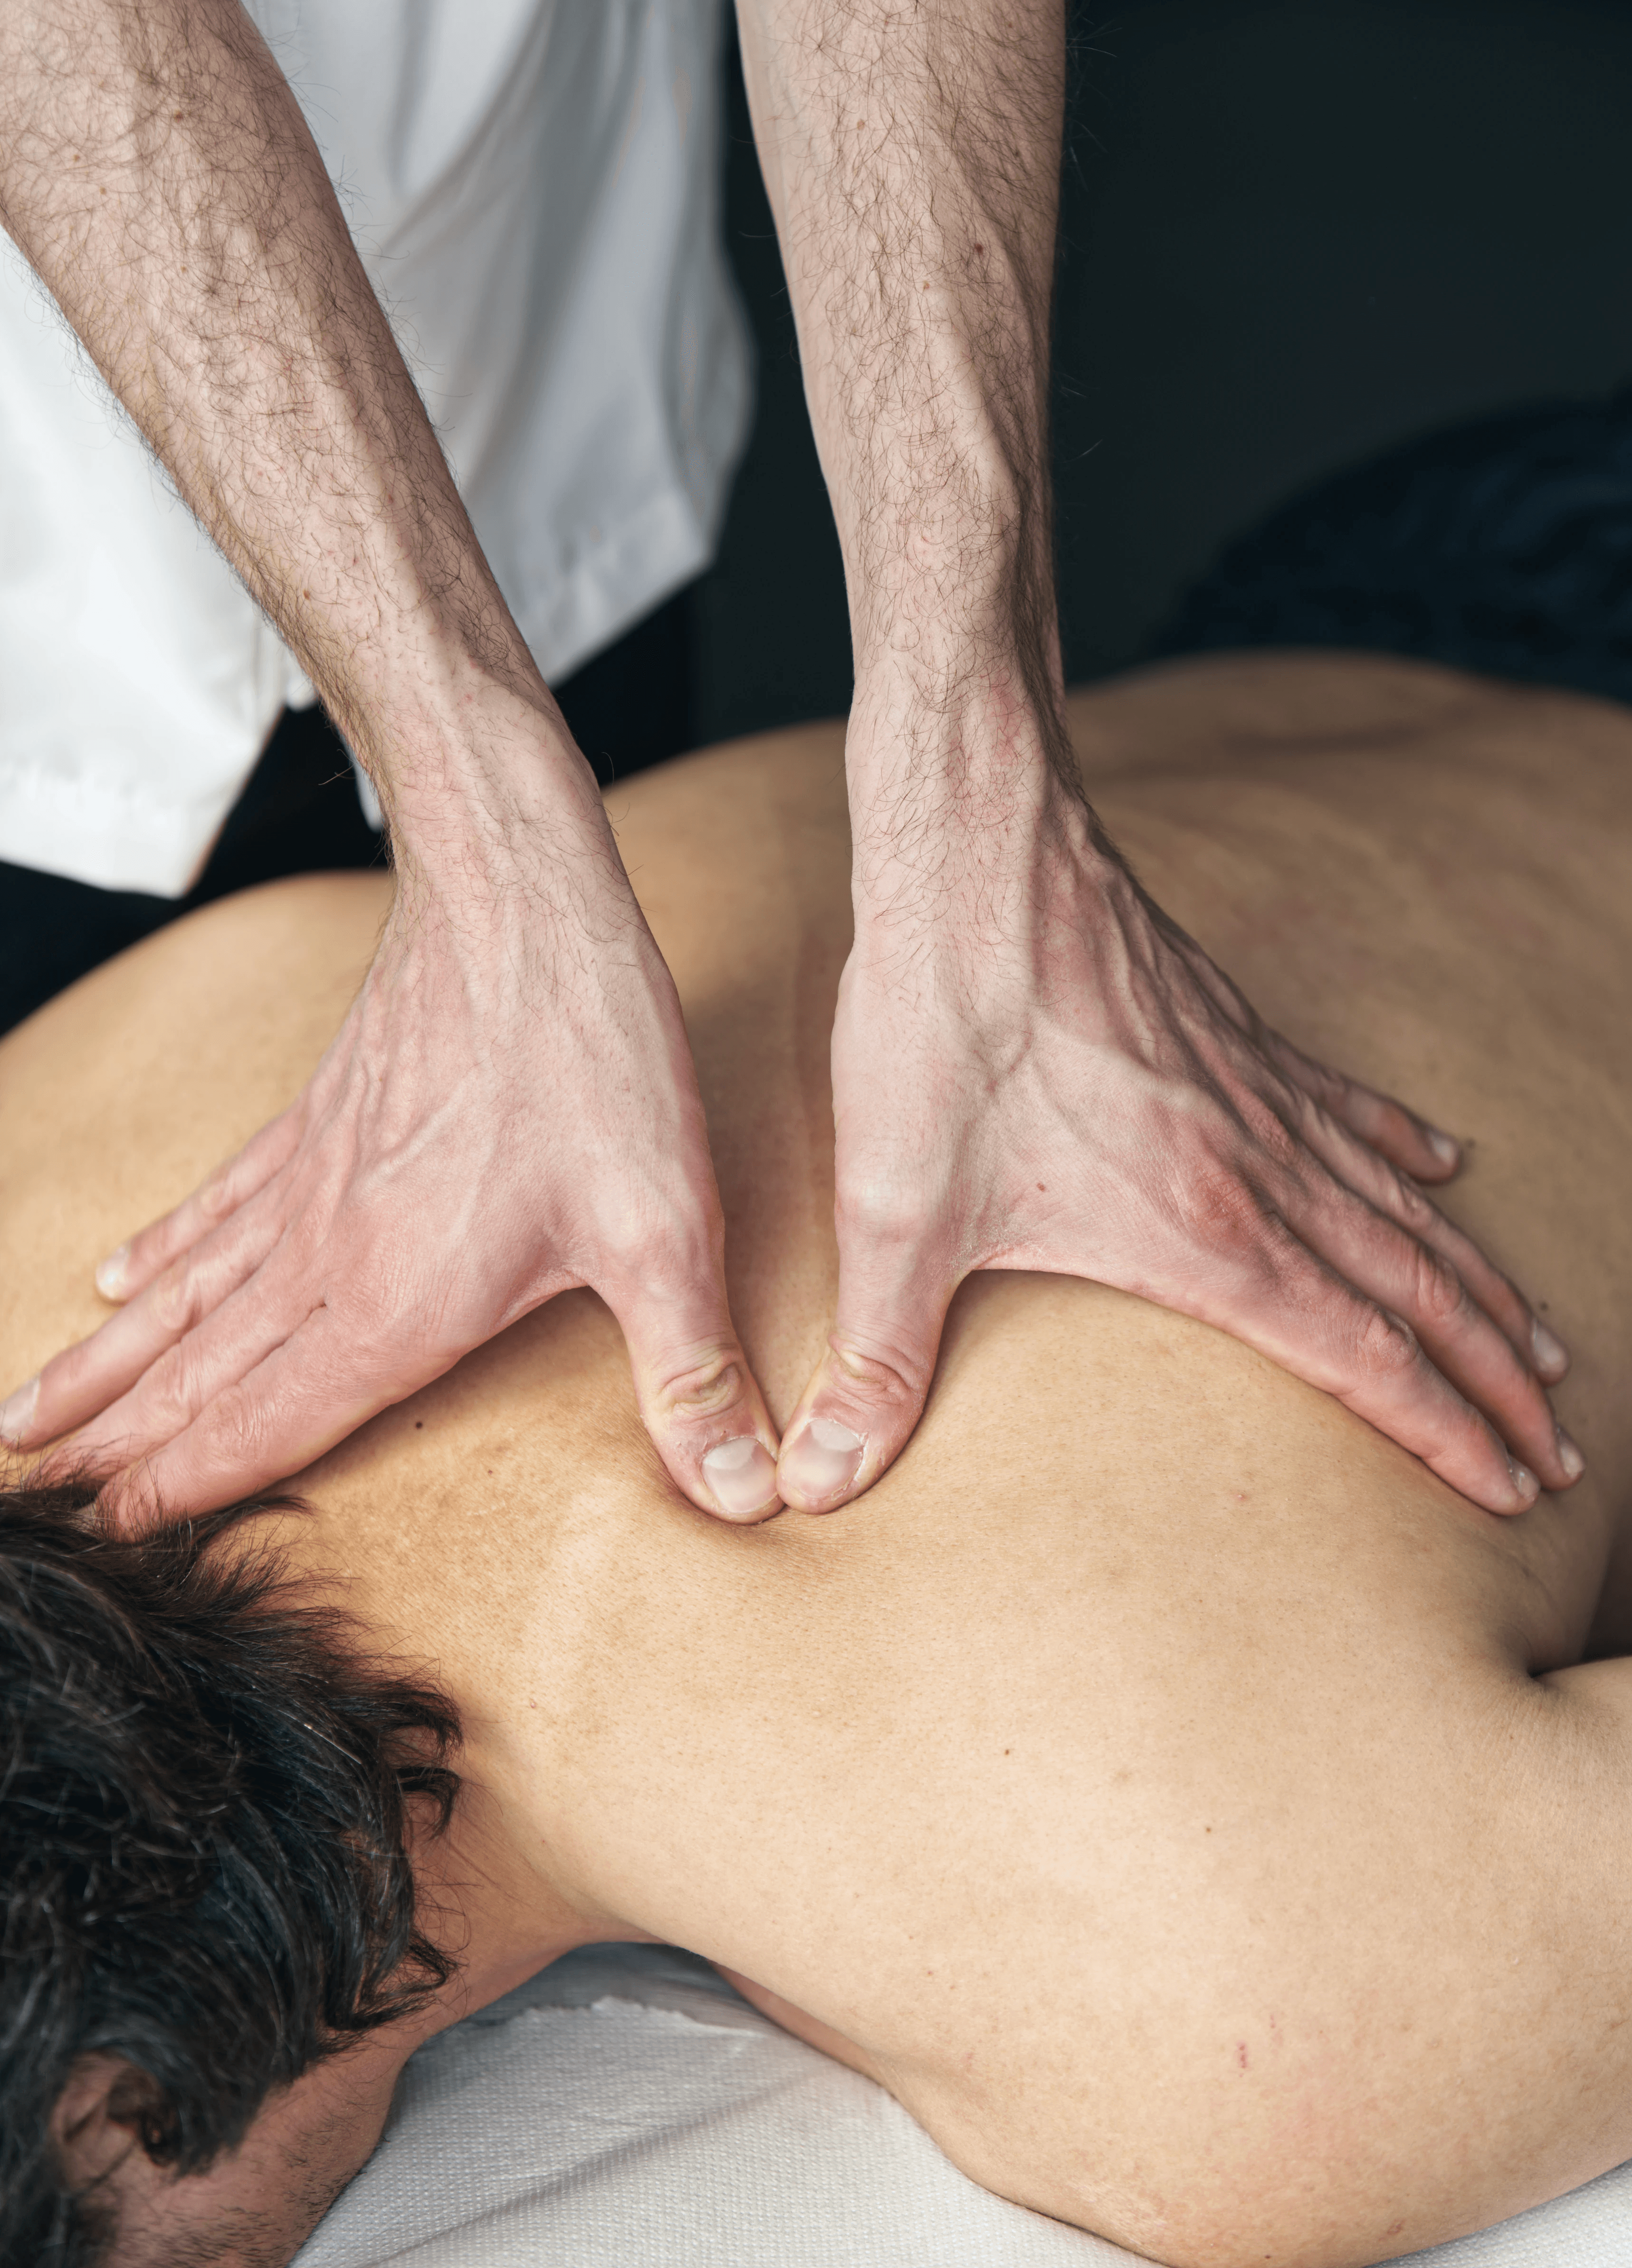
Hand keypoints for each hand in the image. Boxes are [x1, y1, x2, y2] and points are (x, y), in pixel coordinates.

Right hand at [0, 807, 781, 1530]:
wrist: (518, 898)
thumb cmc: (592, 1057)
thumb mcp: (667, 1230)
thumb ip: (693, 1372)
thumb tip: (751, 1494)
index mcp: (397, 1304)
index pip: (269, 1426)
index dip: (188, 1493)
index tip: (108, 1539)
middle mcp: (328, 1253)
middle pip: (200, 1372)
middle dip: (117, 1447)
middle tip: (33, 1499)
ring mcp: (309, 1181)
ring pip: (182, 1295)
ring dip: (107, 1363)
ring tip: (29, 1418)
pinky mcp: (316, 1118)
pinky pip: (216, 1206)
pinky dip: (160, 1250)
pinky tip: (114, 1277)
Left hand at [770, 801, 1577, 1518]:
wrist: (976, 861)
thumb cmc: (937, 1030)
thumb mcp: (893, 1211)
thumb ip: (874, 1361)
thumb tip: (808, 1487)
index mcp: (1204, 1230)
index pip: (1360, 1354)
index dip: (1443, 1430)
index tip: (1516, 1486)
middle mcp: (1259, 1167)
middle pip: (1412, 1290)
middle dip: (1495, 1377)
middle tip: (1562, 1445)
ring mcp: (1258, 1092)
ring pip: (1402, 1208)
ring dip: (1476, 1280)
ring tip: (1542, 1340)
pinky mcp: (1232, 1030)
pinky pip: (1348, 1103)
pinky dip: (1402, 1145)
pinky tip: (1444, 1162)